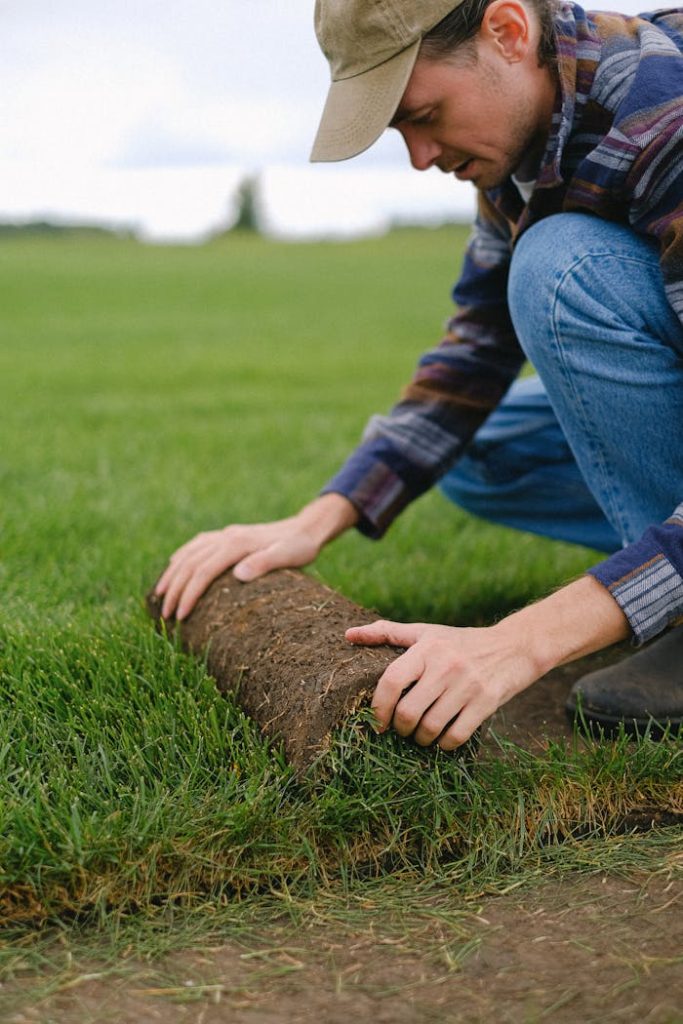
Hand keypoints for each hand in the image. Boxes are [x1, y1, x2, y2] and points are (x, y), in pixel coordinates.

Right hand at [155, 493, 357, 619]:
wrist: (306, 529)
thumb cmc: (300, 547)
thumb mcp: (288, 556)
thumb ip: (265, 563)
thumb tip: (238, 574)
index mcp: (237, 543)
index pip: (203, 571)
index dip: (189, 594)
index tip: (180, 617)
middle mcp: (226, 536)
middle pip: (190, 563)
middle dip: (174, 590)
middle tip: (165, 615)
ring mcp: (225, 534)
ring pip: (189, 553)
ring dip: (172, 574)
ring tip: (160, 595)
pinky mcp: (228, 536)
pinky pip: (197, 545)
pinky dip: (182, 556)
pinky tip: (174, 565)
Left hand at [346, 619, 538, 748]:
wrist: (514, 646)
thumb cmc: (461, 642)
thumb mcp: (426, 632)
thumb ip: (387, 633)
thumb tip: (348, 635)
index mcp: (427, 648)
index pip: (392, 681)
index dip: (379, 706)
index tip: (377, 721)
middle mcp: (446, 666)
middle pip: (409, 712)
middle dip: (399, 728)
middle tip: (400, 729)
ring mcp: (467, 685)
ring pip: (430, 727)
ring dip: (420, 739)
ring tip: (419, 736)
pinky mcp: (486, 703)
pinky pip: (456, 736)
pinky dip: (444, 744)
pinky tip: (442, 739)